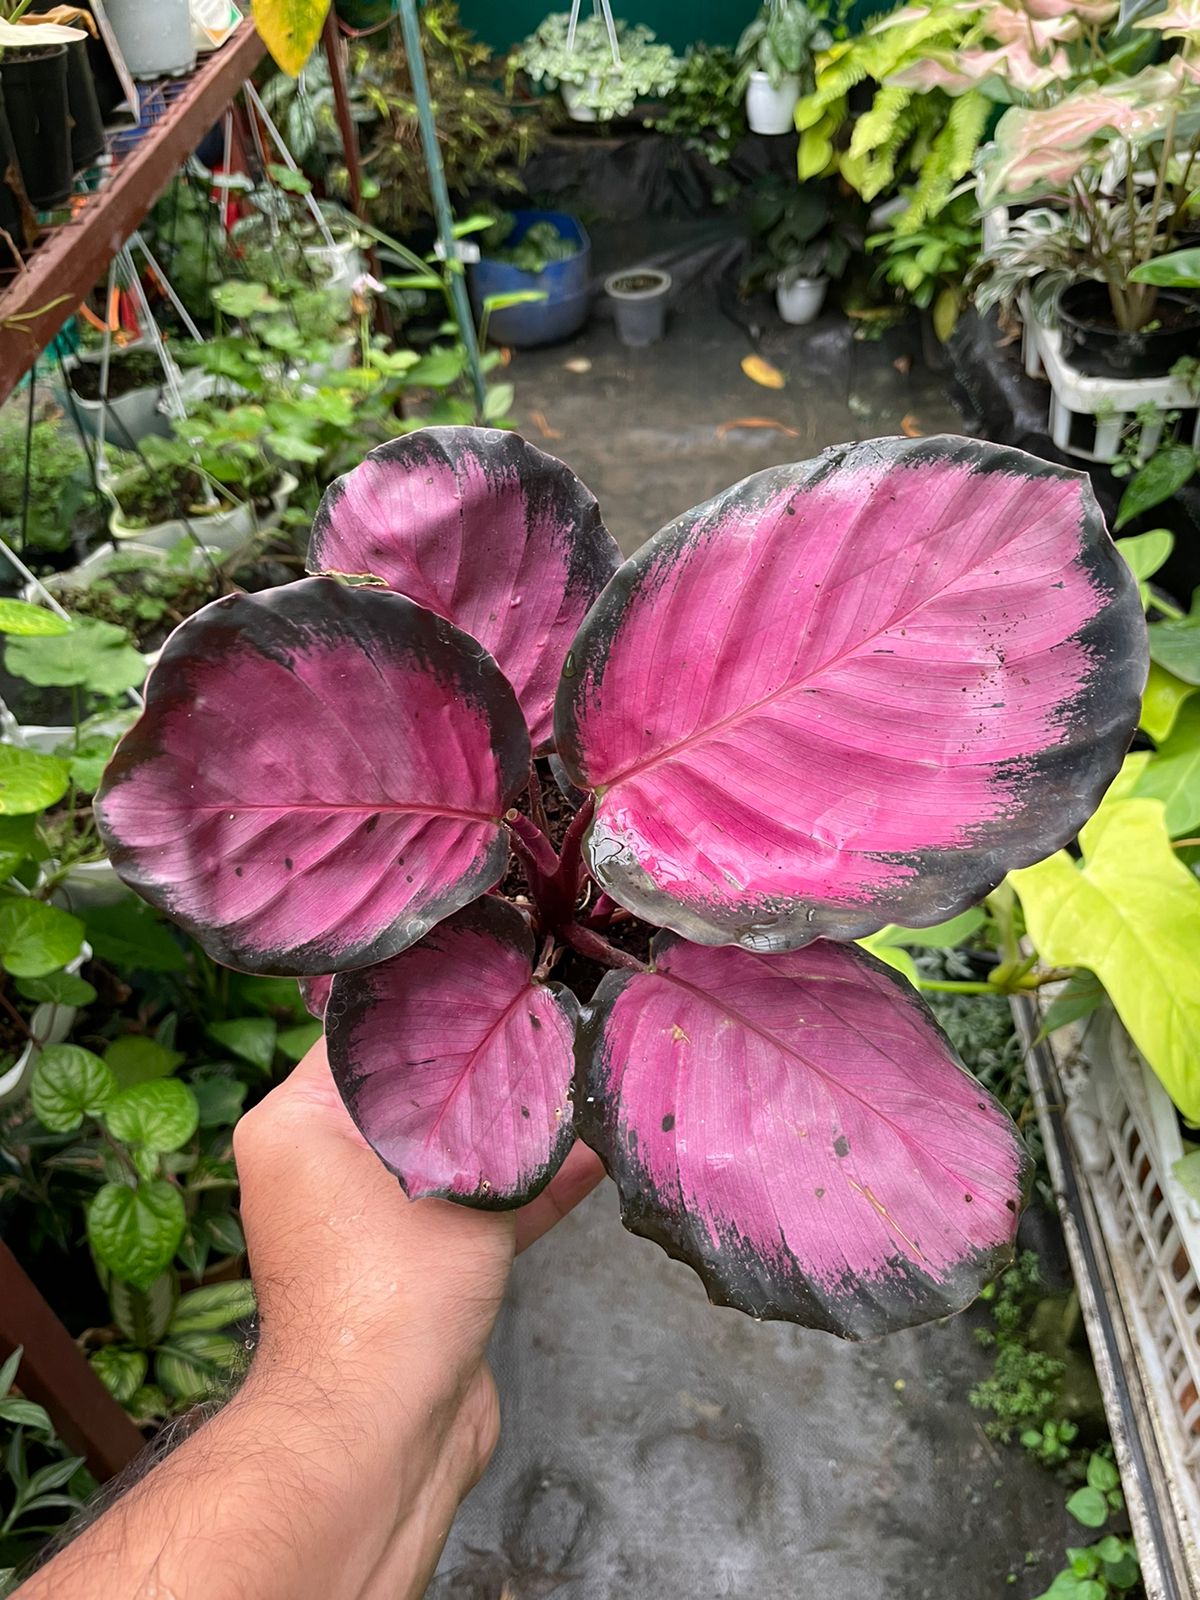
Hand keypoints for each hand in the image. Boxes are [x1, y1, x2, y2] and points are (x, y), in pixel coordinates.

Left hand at [231, 1039, 603, 1592]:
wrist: (387, 1428)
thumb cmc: (388, 1283)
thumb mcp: (433, 1161)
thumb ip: (479, 1102)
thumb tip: (529, 1043)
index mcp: (297, 1123)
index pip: (366, 1032)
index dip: (433, 999)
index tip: (496, 968)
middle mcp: (325, 1165)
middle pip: (417, 1088)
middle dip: (485, 1060)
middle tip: (548, 1013)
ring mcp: (375, 1219)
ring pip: (455, 1149)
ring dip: (516, 1127)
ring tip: (581, 1077)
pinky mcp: (421, 1265)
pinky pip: (477, 1205)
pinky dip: (526, 1185)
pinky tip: (592, 1152)